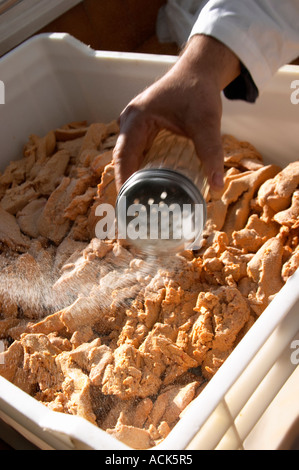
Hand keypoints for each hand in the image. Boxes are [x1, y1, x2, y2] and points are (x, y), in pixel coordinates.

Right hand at [112, 35, 240, 191]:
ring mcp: (133, 122)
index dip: (123, 182)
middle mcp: (129, 120)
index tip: (126, 204)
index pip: (124, 156)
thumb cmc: (199, 91)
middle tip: (132, 210)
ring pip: (127, 155)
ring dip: (130, 176)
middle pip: (122, 158)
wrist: (199, 69)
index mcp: (137, 118)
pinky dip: (137, 167)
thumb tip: (216, 186)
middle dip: (126, 184)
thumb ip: (211, 152)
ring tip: (136, 202)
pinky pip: (134, 150)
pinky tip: (145, 182)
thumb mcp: (206, 122)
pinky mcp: (141, 125)